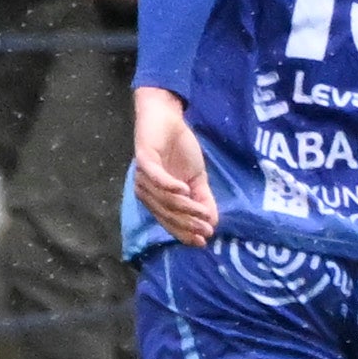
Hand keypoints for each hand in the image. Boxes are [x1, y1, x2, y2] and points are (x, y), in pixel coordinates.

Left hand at [131, 83, 216, 239]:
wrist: (167, 117)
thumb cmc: (180, 147)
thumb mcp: (197, 177)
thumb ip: (202, 198)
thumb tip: (213, 221)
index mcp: (156, 197)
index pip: (168, 221)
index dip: (185, 232)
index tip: (203, 241)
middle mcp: (146, 191)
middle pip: (166, 213)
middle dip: (187, 224)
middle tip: (206, 229)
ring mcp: (143, 176)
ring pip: (163, 199)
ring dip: (184, 208)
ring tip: (203, 213)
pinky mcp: (143, 160)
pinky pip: (156, 178)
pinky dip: (170, 186)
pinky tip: (185, 190)